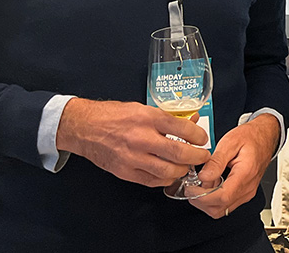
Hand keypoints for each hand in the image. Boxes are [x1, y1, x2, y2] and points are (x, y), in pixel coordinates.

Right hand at [56, 98, 210, 186]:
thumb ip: (166, 118)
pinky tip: (170, 173)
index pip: (182, 129)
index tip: (203, 139)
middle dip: (197, 157)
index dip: (199, 136)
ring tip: (187, 165)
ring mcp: (132, 158)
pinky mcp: (125, 172)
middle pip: (179, 153)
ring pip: (168, 171)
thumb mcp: (142, 108)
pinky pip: (152, 181)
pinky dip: (165, 179)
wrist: (85, 128)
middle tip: (203, 156)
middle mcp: (141, 138)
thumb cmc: (114, 116)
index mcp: (147, 118)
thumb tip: (191, 121)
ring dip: (182, 170)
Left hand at [190, 114, 280, 218]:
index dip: (202, 196)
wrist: (265, 137)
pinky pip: (226, 205)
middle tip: (191, 187)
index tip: (190, 188)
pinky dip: (213, 200)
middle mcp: (247, 188)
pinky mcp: (244, 194)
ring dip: (206, 202)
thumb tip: (203, 177)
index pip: (222, 197)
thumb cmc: (250, 137)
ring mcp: (246, 193)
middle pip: (220, 209)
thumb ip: (216, 161)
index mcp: (245, 174)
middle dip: (201, 201)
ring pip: (221, 210)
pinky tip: (210, 186)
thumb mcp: (230, 142)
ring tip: (201, 185)